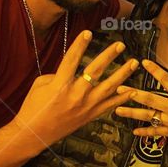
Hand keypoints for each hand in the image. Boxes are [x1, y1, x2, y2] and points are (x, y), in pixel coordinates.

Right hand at [13, 32, 139, 150]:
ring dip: (123, 74)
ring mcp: (86, 106)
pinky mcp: (90, 115)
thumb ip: (58, 74)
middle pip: (95, 71)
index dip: (79, 45)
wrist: (35, 134)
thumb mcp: (40, 85)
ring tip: (134, 63)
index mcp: (60, 85)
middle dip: (109, 56)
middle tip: (121, 45)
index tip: (88, 32)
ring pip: (109, 88)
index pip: (71, 60)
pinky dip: (122, 97)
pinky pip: (110, 105)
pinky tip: (132, 89)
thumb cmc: (34, 106)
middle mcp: (75, 95)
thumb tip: (73, 70)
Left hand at [116, 59, 167, 152]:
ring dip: (131, 113)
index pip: (165, 79)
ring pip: (147, 116)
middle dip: (132, 93)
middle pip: (149, 98)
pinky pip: (155, 132)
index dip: (154, 69)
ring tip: (118, 110)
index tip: (143, 62)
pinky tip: (135, 131)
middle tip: (119, 89)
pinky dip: (145, 132)